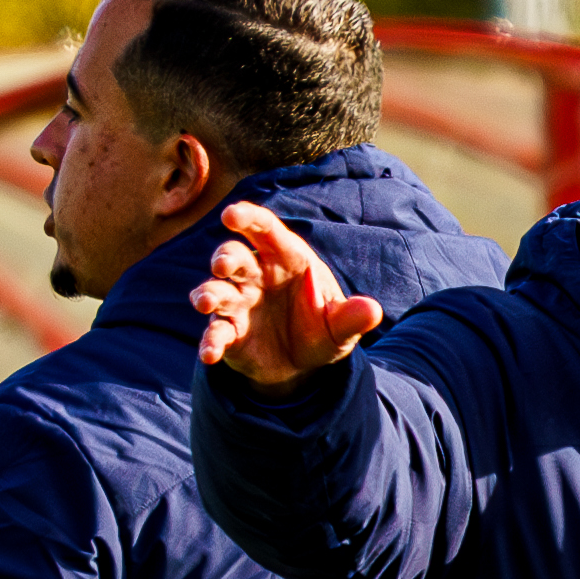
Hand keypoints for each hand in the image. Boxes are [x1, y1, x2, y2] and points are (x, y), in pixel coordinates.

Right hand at [192, 203, 385, 389]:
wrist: (304, 364)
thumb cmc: (321, 328)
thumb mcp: (340, 325)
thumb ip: (352, 316)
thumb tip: (373, 310)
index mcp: (286, 258)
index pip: (265, 229)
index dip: (248, 218)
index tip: (231, 214)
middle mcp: (256, 275)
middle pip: (234, 255)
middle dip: (226, 257)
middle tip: (223, 265)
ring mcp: (238, 302)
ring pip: (216, 290)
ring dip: (208, 294)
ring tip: (206, 301)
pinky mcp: (229, 333)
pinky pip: (216, 333)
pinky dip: (210, 342)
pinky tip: (209, 353)